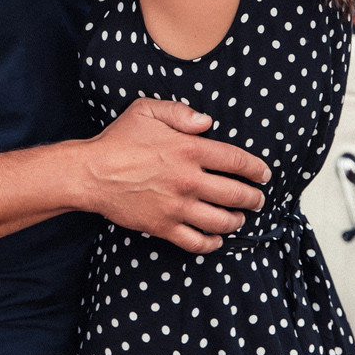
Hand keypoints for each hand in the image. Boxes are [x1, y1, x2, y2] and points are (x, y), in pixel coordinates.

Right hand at [75, 98, 269, 253]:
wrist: (91, 173)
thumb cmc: (118, 140)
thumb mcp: (147, 111)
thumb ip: (180, 112)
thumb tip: (207, 122)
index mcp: (189, 149)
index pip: (236, 160)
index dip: (256, 169)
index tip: (264, 174)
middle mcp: (189, 179)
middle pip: (236, 194)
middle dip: (253, 198)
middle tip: (258, 199)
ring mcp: (177, 206)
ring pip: (221, 221)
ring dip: (237, 220)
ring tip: (239, 218)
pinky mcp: (164, 226)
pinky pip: (197, 242)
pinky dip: (212, 243)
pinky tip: (217, 238)